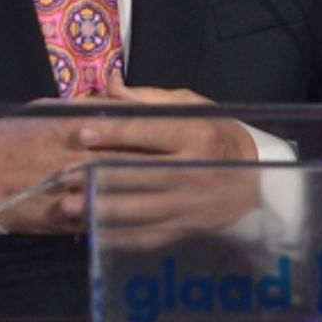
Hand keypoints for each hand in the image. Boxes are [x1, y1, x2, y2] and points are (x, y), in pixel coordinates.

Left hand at [0, 75, 259, 242]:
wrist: (258, 182)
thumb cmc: (217, 135)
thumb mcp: (192, 106)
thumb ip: (148, 99)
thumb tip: (109, 85)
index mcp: (194, 134)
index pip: (149, 132)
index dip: (114, 133)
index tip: (83, 134)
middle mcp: (193, 170)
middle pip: (139, 173)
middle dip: (98, 176)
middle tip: (63, 176)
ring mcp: (189, 205)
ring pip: (139, 209)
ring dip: (101, 209)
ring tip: (69, 206)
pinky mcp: (185, 230)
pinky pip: (148, 236)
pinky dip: (118, 236)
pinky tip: (93, 232)